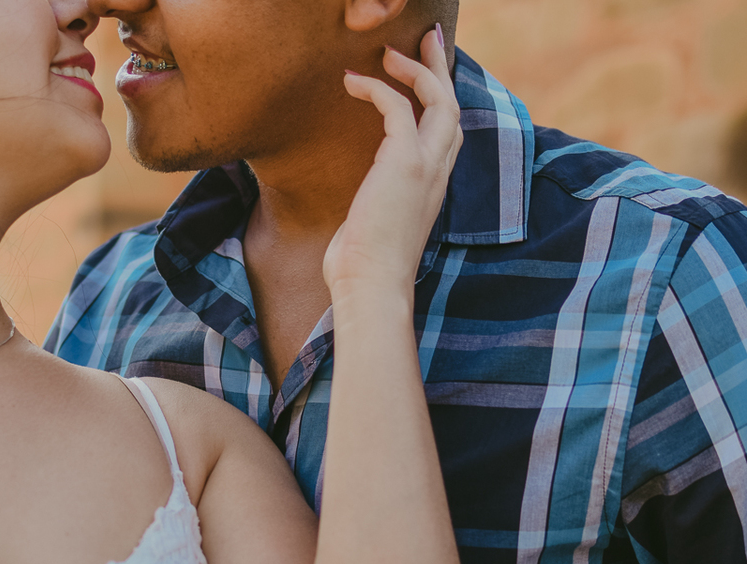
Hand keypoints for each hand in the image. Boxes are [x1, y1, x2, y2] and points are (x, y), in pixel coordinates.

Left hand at [323, 29, 462, 301]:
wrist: (371, 285)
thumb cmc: (365, 267)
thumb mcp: (375, 227)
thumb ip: (378, 207)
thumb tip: (362, 210)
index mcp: (433, 186)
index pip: (449, 131)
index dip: (440, 99)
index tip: (425, 75)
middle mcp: (438, 172)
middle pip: (452, 105)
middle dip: (439, 68)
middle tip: (427, 38)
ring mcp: (426, 166)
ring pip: (439, 99)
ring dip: (417, 68)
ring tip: (391, 50)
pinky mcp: (404, 163)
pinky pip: (396, 107)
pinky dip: (377, 89)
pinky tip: (352, 82)